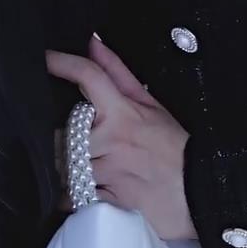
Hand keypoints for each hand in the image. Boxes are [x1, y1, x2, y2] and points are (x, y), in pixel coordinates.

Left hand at [47, 36, 197, 241]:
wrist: (201, 192)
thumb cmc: (175, 146)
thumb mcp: (151, 104)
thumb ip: (117, 74)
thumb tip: (93, 43)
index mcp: (123, 112)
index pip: (87, 77)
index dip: (63, 63)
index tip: (45, 58)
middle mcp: (112, 141)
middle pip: (63, 132)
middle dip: (64, 137)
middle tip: (75, 139)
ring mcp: (108, 174)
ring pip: (65, 167)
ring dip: (66, 167)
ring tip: (81, 165)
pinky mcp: (106, 204)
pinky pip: (73, 197)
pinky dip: (72, 195)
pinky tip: (84, 189)